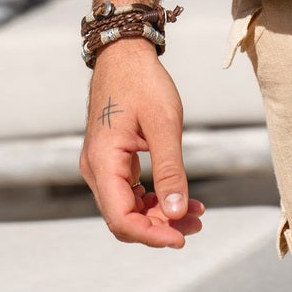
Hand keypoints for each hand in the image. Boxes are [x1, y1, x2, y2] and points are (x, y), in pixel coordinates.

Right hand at [81, 36, 204, 248]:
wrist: (124, 54)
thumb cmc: (142, 82)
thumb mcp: (164, 125)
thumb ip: (170, 170)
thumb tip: (176, 213)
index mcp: (103, 162)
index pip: (121, 219)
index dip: (151, 235)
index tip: (181, 237)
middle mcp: (95, 169)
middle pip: (123, 218)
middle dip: (160, 226)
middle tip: (197, 222)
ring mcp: (101, 165)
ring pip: (128, 206)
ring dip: (159, 214)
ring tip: (196, 211)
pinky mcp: (111, 160)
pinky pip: (129, 191)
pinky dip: (153, 198)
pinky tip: (180, 197)